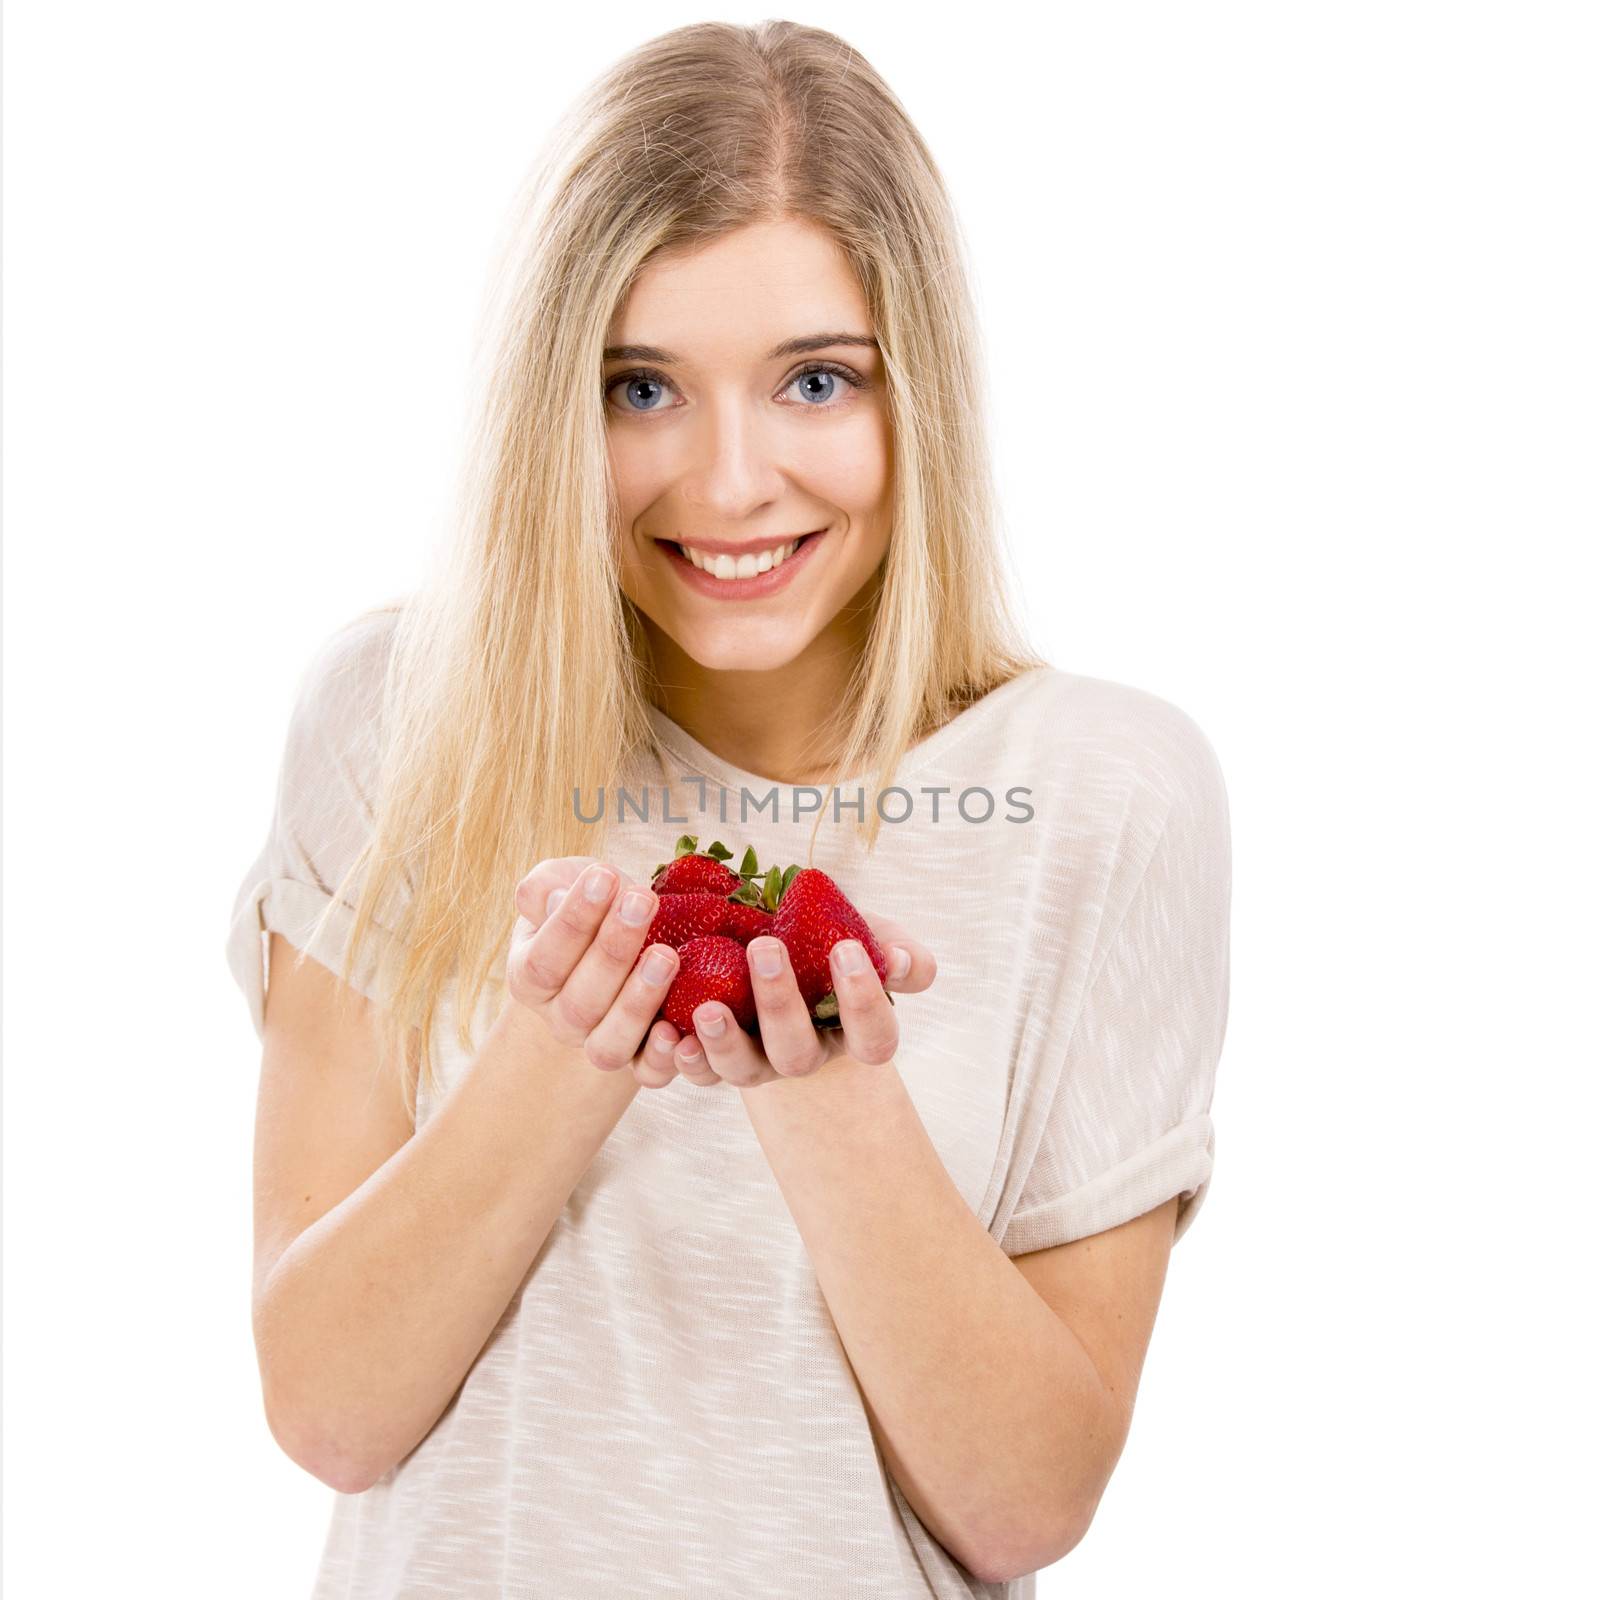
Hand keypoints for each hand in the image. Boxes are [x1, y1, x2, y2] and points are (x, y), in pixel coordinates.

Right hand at [507, 857, 687, 1086]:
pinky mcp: (643, 1063)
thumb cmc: (595, 905)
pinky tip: (681, 1027)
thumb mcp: (564, 884)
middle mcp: (562, 1020)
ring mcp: (600, 1044)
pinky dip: (663, 1058)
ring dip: (638, 1002)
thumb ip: (547, 886)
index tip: (604, 876)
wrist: (632, 938)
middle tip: (642, 901)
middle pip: (580, 1001)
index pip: (544, 958)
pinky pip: (648, 1074)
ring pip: (610, 1045)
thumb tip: (554, 898)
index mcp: (531, 977)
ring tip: (666, 954)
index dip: (573, 920)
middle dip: (613, 949)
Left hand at [669, 911, 935, 1088]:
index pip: (872, 1037)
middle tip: (764, 948)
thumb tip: (901, 961)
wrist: (769, 932)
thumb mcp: (869, 937)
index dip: (863, 1002)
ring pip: (744, 1072)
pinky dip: (681, 1056)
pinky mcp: (711, 1057)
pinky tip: (668, 1030)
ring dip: (725, 1043)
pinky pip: (697, 1072)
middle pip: (798, 1054)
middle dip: (780, 1004)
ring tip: (707, 1008)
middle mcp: (804, 1054)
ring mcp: (756, 1061)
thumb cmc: (826, 937)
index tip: (846, 949)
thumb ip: (898, 952)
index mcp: (850, 1033)